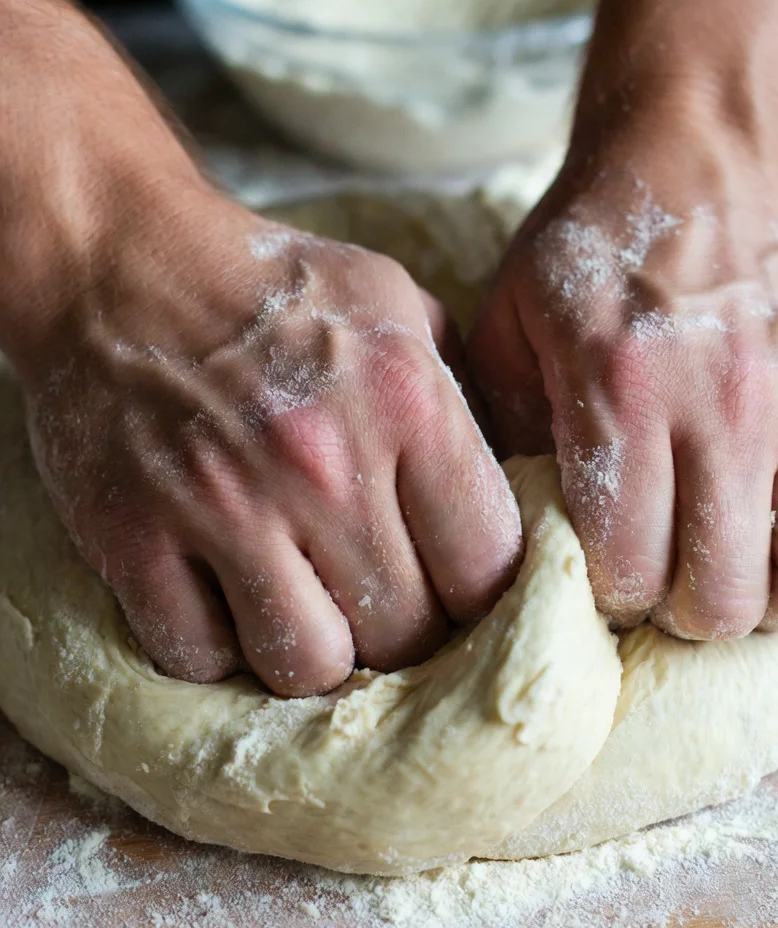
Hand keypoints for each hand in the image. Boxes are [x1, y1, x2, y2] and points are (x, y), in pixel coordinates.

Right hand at [22, 191, 522, 694]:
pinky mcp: (133, 538)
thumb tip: (507, 502)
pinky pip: (198, 658)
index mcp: (408, 404)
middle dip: (407, 634)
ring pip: (309, 667)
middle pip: (407, 634)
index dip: (482, 596)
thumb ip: (464, 403)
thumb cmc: (276, 290)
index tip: (458, 591)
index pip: (488, 566)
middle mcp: (325, 466)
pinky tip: (228, 600)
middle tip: (383, 604)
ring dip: (317, 652)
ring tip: (309, 608)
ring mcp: (224, 507)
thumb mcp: (400, 309)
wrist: (120, 261)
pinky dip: (220, 647)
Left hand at [469, 133, 777, 638]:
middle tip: (657, 586)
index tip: (595, 575)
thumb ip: (504, 429)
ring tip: (723, 571)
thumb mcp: (509, 324)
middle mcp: (723, 408)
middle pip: (720, 595)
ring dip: (762, 602)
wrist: (693, 167)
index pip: (626, 564)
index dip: (604, 597)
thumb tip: (517, 530)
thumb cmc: (587, 253)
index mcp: (621, 391)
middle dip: (677, 616)